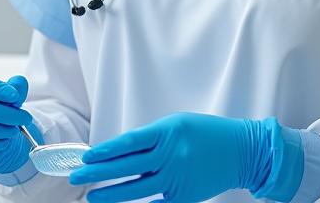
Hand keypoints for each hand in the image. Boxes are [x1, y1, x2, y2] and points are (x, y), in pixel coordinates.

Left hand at [69, 112, 303, 202]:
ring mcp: (177, 178)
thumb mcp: (177, 124)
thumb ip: (151, 137)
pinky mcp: (185, 196)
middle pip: (126, 166)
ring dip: (112, 193)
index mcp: (167, 132)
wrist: (242, 151)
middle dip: (98, 172)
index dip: (105, 151)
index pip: (127, 143)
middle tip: (77, 176)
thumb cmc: (207, 133)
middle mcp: (170, 155)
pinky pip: (156, 202)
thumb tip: (121, 152)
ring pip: (136, 188)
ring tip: (92, 195)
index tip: (86, 156)